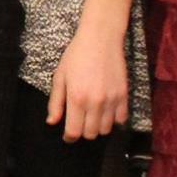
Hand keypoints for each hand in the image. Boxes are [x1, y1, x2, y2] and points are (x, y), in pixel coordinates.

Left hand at [47, 22, 128, 141]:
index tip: (67, 136)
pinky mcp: (124, 95)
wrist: (101, 39)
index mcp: (76, 98)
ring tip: (92, 117)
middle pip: (90, 134)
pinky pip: (121, 119)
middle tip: (79, 123)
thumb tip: (52, 122)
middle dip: (83, 132)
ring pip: (106, 129)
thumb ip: (55, 102)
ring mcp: (111, 99)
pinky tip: (106, 113)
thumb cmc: (76, 55)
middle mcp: (95, 102)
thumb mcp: (59, 77)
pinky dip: (114, 121)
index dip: (69, 137)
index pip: (74, 131)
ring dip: (97, 128)